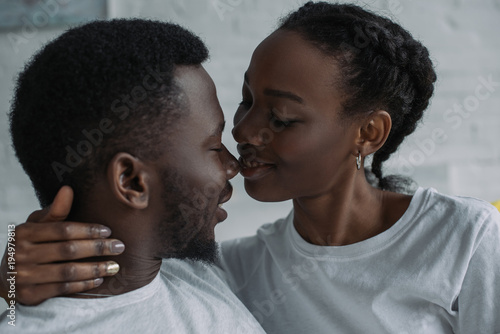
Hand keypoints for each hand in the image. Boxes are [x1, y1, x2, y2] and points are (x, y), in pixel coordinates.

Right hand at [0, 186, 124, 304]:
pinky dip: (83, 284)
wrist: (5, 278)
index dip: (88, 230)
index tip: (108, 231)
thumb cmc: (29, 245)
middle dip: (98, 248)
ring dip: (95, 268)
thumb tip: (68, 189)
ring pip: (68, 271)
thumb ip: (55, 211)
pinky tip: (98, 279)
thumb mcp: (37, 226)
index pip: (63, 230)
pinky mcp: (29, 294)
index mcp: (24, 232)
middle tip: (119, 247)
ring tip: (114, 266)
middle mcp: (21, 254)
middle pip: (68, 250)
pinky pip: (63, 288)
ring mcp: (23, 276)